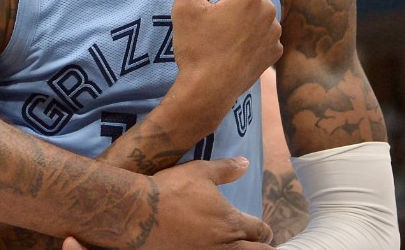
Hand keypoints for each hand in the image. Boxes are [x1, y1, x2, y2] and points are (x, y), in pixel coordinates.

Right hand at [65, 158, 274, 248]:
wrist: (141, 212)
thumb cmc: (172, 189)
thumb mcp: (200, 171)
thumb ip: (226, 169)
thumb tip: (246, 163)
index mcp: (231, 222)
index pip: (259, 230)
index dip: (264, 229)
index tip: (263, 229)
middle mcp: (224, 244)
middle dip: (262, 246)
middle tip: (260, 243)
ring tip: (242, 247)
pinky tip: (214, 247)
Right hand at [171, 0, 281, 112]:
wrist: (209, 92)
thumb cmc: (195, 47)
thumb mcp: (184, 6)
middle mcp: (268, 10)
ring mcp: (274, 32)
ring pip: (256, 4)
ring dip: (235, 2)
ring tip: (214, 17)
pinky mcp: (274, 50)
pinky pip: (262, 26)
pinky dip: (246, 23)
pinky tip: (227, 37)